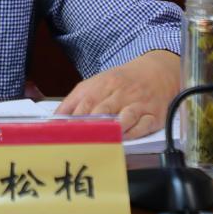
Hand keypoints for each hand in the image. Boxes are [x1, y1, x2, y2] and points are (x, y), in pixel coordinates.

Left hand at [55, 50, 179, 138]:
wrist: (157, 71)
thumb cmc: (122, 81)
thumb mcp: (97, 83)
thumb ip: (76, 100)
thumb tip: (55, 118)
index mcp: (103, 84)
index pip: (85, 102)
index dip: (73, 118)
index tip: (63, 132)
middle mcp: (120, 93)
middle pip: (102, 110)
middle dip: (89, 126)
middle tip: (77, 141)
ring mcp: (138, 104)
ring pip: (124, 117)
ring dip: (112, 129)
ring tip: (100, 140)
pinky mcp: (154, 115)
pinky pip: (143, 125)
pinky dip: (133, 133)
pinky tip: (123, 139)